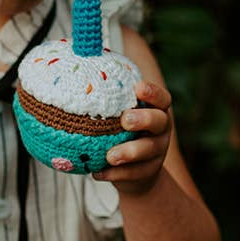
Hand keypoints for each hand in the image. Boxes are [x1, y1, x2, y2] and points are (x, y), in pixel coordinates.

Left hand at [95, 79, 172, 194]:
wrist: (136, 174)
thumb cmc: (119, 133)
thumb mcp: (117, 116)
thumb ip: (106, 99)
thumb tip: (77, 65)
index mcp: (156, 111)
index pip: (162, 98)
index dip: (153, 92)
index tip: (137, 88)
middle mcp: (161, 130)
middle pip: (160, 121)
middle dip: (143, 119)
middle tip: (125, 120)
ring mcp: (157, 152)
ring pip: (148, 150)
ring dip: (129, 152)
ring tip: (110, 156)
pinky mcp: (149, 173)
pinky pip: (133, 174)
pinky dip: (114, 174)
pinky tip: (97, 173)